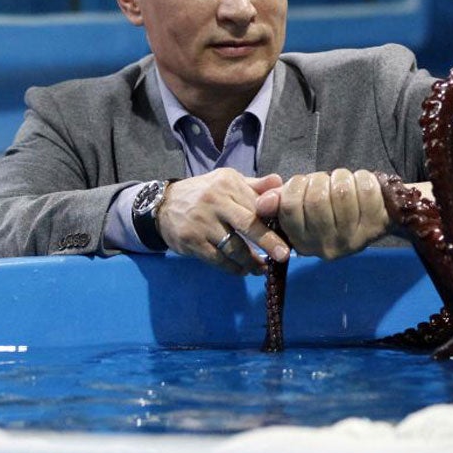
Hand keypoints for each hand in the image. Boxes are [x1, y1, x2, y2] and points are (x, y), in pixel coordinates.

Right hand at [155, 169, 289, 275]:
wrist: (163, 204)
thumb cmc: (205, 193)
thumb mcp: (227, 182)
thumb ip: (254, 186)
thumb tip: (281, 182)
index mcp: (228, 185)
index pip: (257, 204)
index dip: (274, 222)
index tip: (289, 235)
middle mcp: (215, 201)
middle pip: (248, 224)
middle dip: (268, 242)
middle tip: (283, 256)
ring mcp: (202, 223)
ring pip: (233, 247)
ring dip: (250, 261)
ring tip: (261, 268)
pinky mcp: (191, 241)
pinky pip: (217, 259)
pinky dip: (232, 268)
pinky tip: (241, 270)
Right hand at [255, 168, 388, 259]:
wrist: (374, 217)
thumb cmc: (332, 208)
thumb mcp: (302, 205)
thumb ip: (281, 201)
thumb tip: (262, 202)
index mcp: (302, 242)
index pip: (290, 206)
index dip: (296, 185)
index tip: (305, 183)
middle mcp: (325, 247)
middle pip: (316, 198)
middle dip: (320, 180)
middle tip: (327, 181)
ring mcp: (352, 239)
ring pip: (341, 192)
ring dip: (341, 177)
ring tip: (343, 181)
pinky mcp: (375, 227)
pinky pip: (365, 190)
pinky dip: (363, 177)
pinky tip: (362, 184)